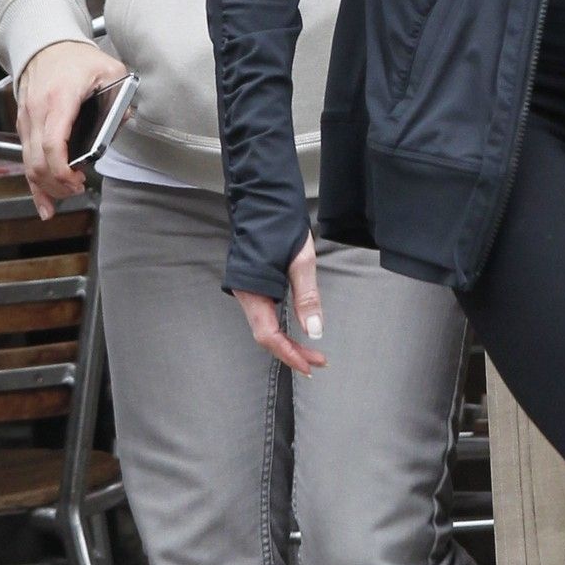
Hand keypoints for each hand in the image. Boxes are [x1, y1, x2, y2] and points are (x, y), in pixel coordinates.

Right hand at [16, 39, 128, 218]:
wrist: (47, 43)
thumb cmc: (76, 57)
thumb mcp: (109, 69)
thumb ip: (121, 94)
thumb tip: (126, 120)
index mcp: (60, 98)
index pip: (52, 143)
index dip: (61, 171)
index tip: (77, 181)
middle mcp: (38, 111)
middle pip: (37, 161)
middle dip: (57, 183)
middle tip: (79, 188)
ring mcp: (27, 119)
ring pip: (28, 164)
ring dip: (47, 186)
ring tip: (69, 193)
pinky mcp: (24, 125)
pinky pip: (25, 159)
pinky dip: (34, 184)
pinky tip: (44, 204)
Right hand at [233, 234, 326, 376]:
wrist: (263, 199)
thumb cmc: (281, 225)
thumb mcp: (301, 260)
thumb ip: (307, 297)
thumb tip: (314, 331)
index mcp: (253, 290)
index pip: (268, 335)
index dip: (289, 353)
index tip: (310, 365)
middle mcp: (247, 294)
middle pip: (266, 335)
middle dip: (291, 351)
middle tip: (317, 361)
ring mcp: (249, 290)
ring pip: (266, 326)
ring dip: (287, 342)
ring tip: (310, 352)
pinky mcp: (254, 284)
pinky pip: (265, 315)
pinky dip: (281, 327)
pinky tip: (295, 330)